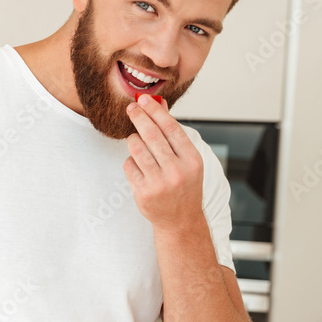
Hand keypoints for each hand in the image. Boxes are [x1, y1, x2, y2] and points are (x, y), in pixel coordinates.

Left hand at [124, 94, 203, 230]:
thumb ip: (173, 133)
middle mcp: (177, 171)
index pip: (172, 128)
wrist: (180, 221)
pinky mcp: (143, 193)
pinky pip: (129, 166)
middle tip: (131, 108)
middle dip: (139, 117)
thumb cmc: (184, 185)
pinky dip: (131, 161)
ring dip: (133, 139)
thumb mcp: (187, 160)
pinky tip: (138, 165)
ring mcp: (159, 184)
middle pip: (152, 135)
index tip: (144, 100)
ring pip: (137, 149)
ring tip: (135, 139)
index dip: (156, 111)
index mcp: (192, 160)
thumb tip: (160, 104)